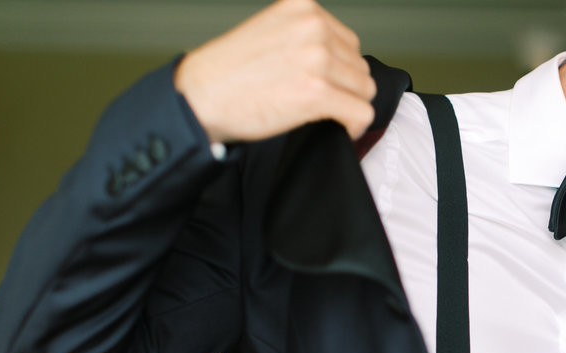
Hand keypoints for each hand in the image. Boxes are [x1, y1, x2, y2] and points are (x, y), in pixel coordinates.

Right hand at [175, 0, 376, 143]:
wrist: (201, 95)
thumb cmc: (230, 71)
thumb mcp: (272, 31)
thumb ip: (306, 36)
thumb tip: (341, 61)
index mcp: (303, 7)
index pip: (348, 42)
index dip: (340, 69)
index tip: (325, 84)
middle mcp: (313, 26)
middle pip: (359, 66)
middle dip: (345, 88)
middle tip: (319, 103)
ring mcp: (317, 58)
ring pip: (364, 89)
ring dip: (349, 106)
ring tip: (324, 114)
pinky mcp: (317, 91)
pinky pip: (361, 112)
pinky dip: (355, 125)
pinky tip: (341, 128)